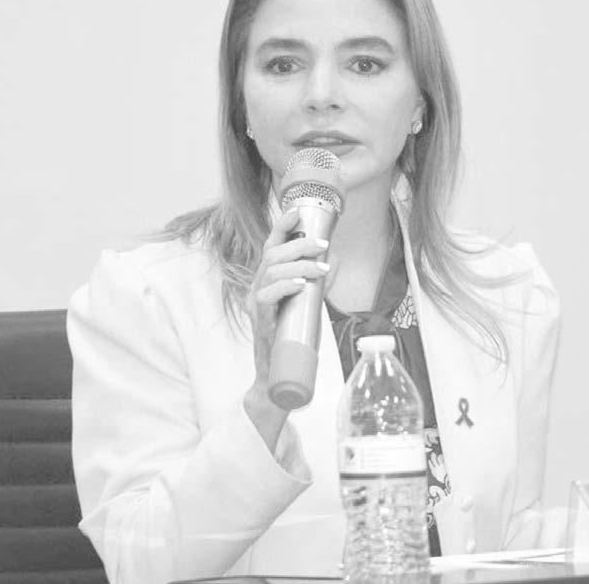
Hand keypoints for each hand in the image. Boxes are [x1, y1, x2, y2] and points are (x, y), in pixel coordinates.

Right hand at [244, 209, 330, 449]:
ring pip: (270, 271)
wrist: (277, 376)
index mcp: (267, 280)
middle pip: (272, 254)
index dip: (283, 227)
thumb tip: (332, 261)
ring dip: (298, 265)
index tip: (298, 212)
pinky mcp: (259, 321)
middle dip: (299, 245)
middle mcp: (257, 288)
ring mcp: (256, 305)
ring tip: (321, 268)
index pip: (271, 246)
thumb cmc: (292, 339)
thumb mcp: (307, 304)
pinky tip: (300, 284)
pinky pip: (266, 297)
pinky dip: (284, 286)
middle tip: (323, 246)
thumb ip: (314, 283)